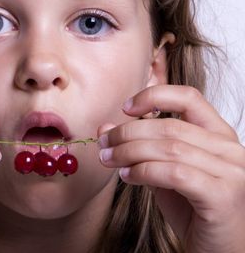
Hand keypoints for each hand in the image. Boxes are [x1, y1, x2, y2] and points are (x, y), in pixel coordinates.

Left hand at [98, 85, 244, 252]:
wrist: (217, 250)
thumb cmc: (192, 209)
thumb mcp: (160, 171)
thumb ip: (139, 147)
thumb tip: (105, 128)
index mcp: (218, 135)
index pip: (189, 97)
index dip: (154, 96)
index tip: (125, 109)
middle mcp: (229, 149)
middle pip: (169, 126)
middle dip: (127, 133)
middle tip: (103, 144)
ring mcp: (231, 171)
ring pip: (169, 148)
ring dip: (129, 152)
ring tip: (109, 160)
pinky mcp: (223, 195)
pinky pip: (175, 173)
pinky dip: (144, 171)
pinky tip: (126, 177)